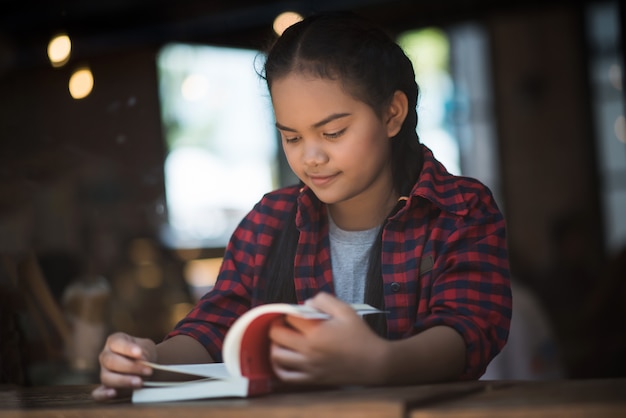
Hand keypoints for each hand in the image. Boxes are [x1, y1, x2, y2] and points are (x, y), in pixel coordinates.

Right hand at [91, 332, 156, 400]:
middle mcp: (105, 356)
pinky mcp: (104, 388)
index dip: (128, 348)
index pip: (117, 343)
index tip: (139, 353)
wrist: (146, 367)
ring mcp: (103, 372)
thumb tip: (141, 361)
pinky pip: (98, 393)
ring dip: (123, 381)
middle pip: (111, 361)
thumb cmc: (145, 354)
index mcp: (114, 341)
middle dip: (130, 367)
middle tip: (148, 371)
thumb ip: (144, 353)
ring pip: (106, 377)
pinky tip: (113, 393)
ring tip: (139, 382)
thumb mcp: (147, 348)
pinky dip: (103, 394)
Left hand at [268, 292, 388, 385]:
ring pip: (277, 357)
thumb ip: (324, 300)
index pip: (290, 317)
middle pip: (277, 335)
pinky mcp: (311, 379)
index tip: (296, 312)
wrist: (373, 363)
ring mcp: (309, 367)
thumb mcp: (346, 310)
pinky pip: (285, 376)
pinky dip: (278, 367)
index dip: (290, 311)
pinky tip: (283, 359)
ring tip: (282, 340)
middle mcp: (309, 351)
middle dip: (277, 325)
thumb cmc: (360, 335)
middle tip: (284, 323)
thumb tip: (305, 304)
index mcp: (317, 332)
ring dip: (275, 345)